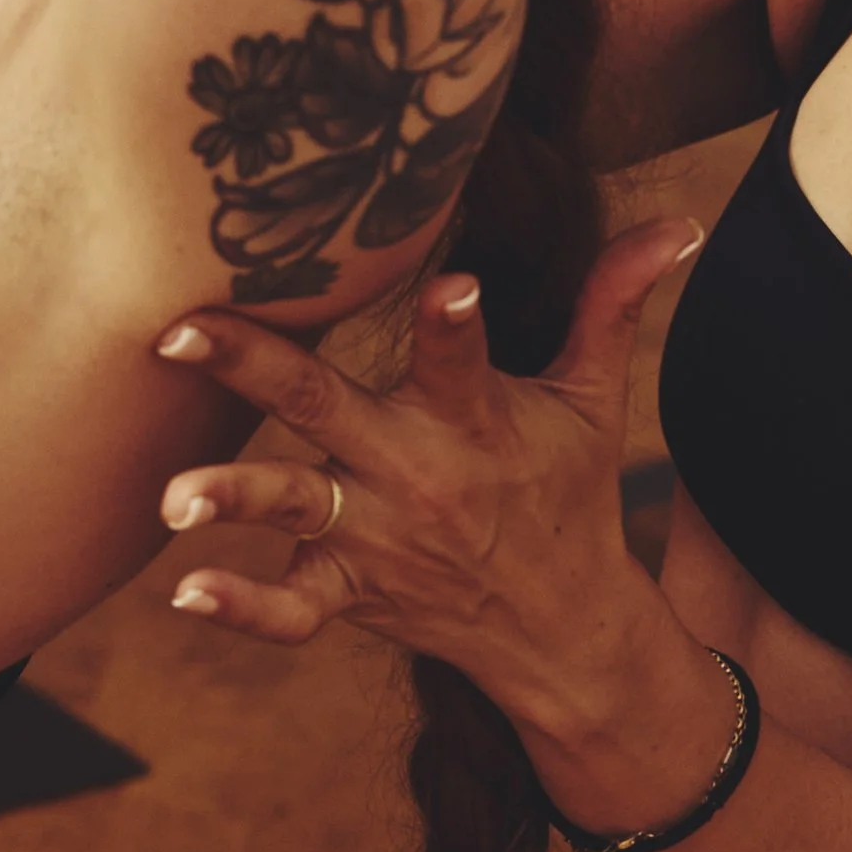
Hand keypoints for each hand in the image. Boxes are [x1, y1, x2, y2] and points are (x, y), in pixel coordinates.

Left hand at [150, 219, 703, 719]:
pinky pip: (293, 609)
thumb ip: (614, 302)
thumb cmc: (568, 492)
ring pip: (295, 511)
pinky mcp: (351, 593)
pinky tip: (185, 593)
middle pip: (325, 411)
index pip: (465, 361)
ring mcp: (377, 539)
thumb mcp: (595, 399)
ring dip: (234, 499)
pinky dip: (244, 607)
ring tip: (173, 499)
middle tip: (177, 330)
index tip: (452, 283)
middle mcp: (416, 474)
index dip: (460, 323)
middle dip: (251, 368)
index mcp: (476, 419)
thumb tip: (679, 220)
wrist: (564, 631)